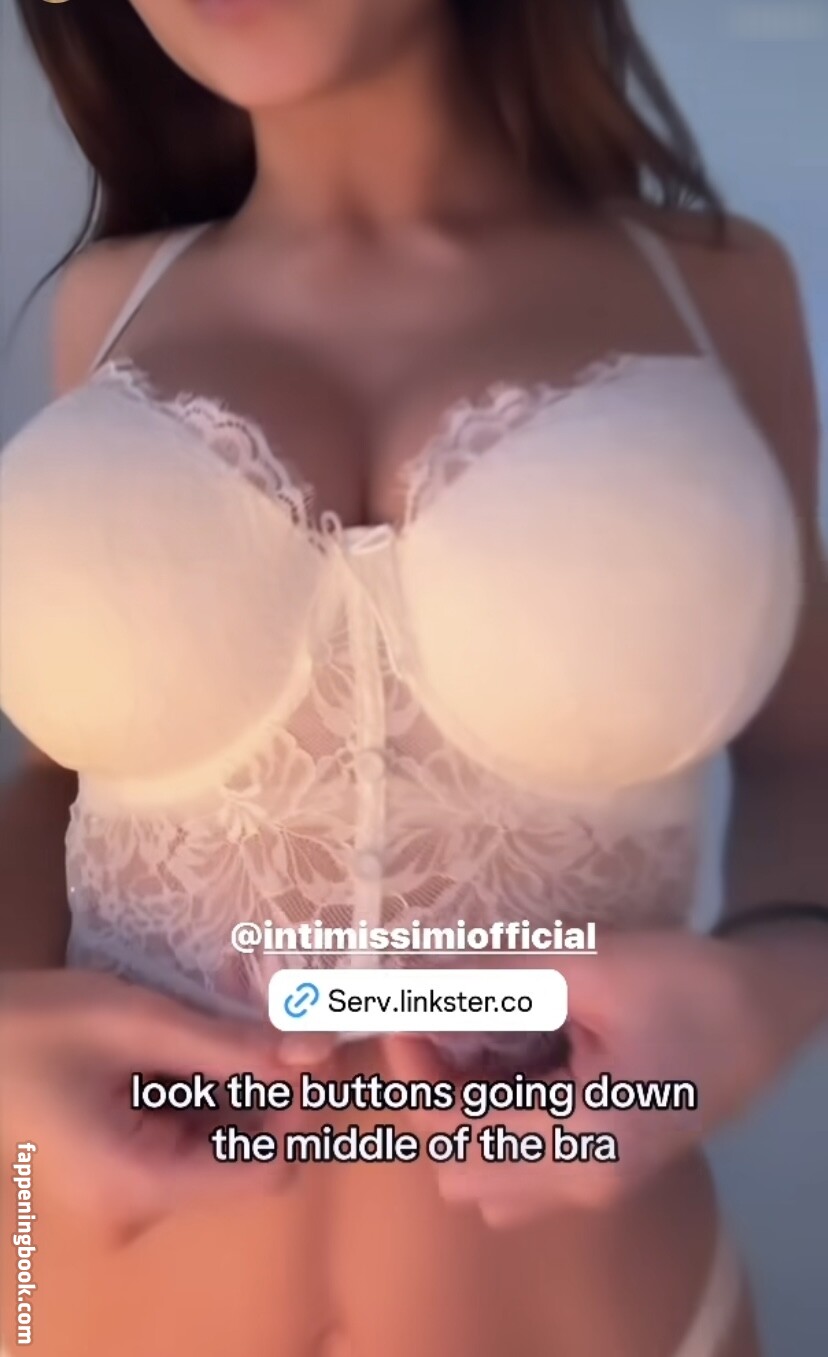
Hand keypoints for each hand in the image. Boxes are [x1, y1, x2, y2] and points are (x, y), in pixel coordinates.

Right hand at [0, 968, 325, 1243]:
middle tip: (277, 1007)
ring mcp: (132, 1188)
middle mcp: (142, 1206)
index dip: (297, 1113)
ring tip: (234, 1000)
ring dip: (237, 1068)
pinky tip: (202, 1025)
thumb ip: (232, 1044)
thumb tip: (316, 1051)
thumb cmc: (40, 1027)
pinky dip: (204, 1075)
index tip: (302, 1047)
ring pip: (221, 1130)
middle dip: (267, 1076)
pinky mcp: (126, 1164)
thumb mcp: (141, 1024)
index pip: (266, 1173)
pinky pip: (188, 1125)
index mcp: (141, 1186)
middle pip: (245, 1149)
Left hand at [385, 930, 777, 1227]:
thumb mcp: (591, 966)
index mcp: (581, 1143)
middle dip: (434, 1094)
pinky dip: (497, 1108)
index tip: (408, 1009)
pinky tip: (517, 1045)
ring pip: (488, 1171)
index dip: (412, 1073)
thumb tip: (412, 981)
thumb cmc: (690, 986)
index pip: (453, 1136)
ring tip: (481, 1031)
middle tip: (444, 1023)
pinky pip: (522, 1158)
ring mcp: (594, 1181)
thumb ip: (496, 980)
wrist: (771, 1008)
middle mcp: (582, 1182)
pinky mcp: (603, 1161)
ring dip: (464, 1104)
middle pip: (461, 1170)